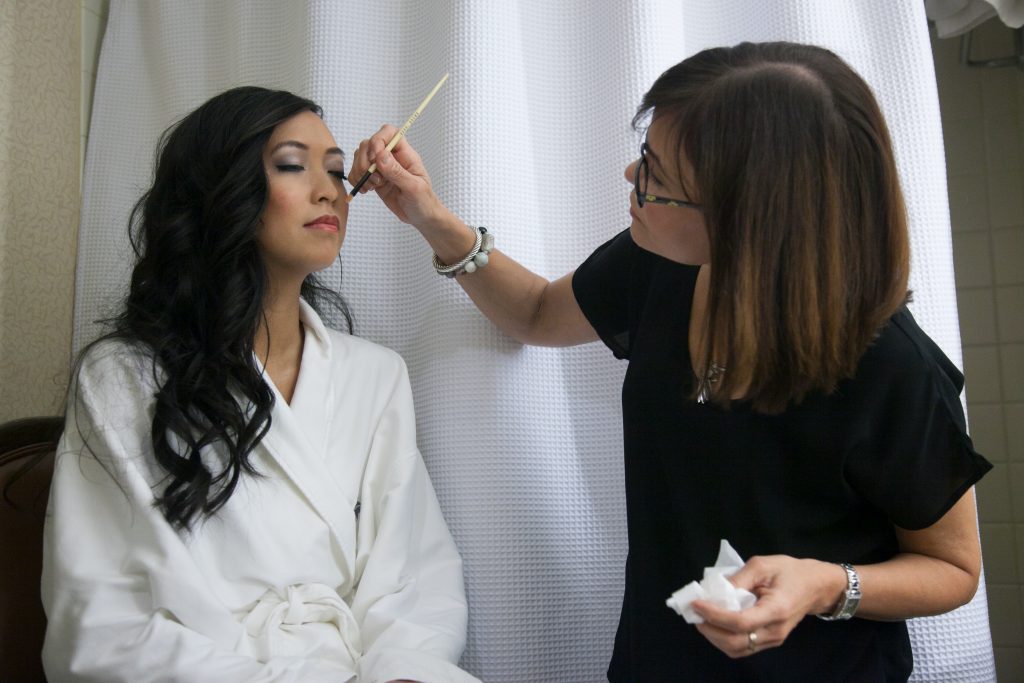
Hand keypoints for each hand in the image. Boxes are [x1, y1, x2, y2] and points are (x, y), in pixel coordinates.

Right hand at [350, 125, 446, 228]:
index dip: (378, 140)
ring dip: (360, 171)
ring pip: (361, 157)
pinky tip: (365, 190)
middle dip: (365, 161)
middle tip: (374, 179)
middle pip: (369, 144)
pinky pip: (357, 172)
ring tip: (371, 187)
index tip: (375, 158)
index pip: (389, 133)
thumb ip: (397, 172)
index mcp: (406, 154)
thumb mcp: (414, 188)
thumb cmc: (424, 201)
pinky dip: (356, 179)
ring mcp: (381, 168)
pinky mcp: (374, 179)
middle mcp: (392, 157)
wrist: (421, 217)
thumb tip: (381, 156)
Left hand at [691, 555, 843, 657]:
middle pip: (735, 642)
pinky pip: (741, 647)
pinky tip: (715, 623)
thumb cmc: (790, 571)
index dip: (714, 615)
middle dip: (709, 628)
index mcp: (776, 610)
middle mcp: (775, 631)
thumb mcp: (762, 565)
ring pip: (736, 649)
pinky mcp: (769, 641)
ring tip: (702, 616)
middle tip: (695, 611)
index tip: (696, 603)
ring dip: (714, 635)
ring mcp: (773, 640)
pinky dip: (723, 638)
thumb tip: (713, 591)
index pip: (740, 622)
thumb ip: (738, 578)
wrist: (816, 587)